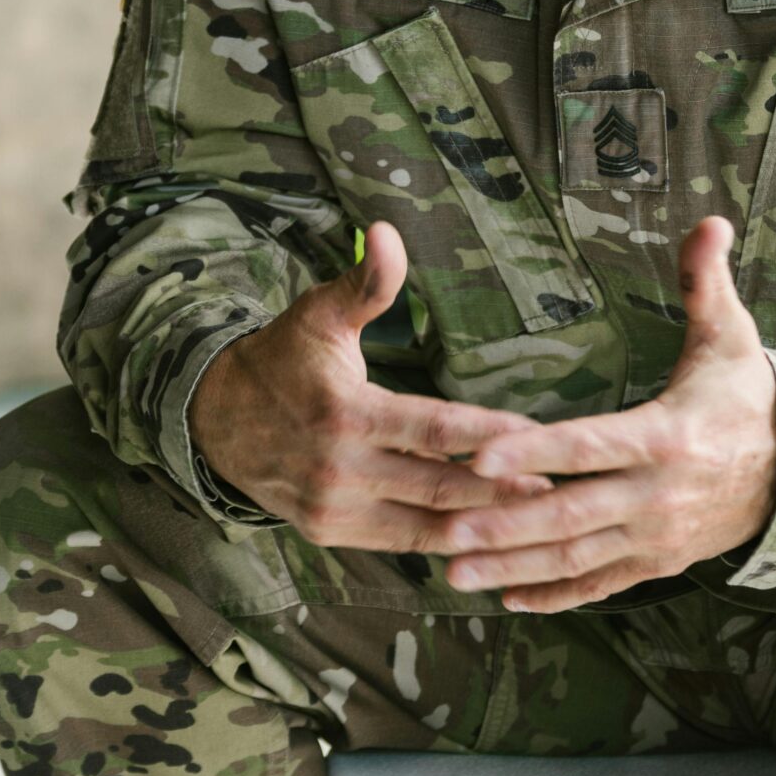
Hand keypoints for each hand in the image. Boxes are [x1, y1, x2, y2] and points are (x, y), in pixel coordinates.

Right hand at [191, 221, 553, 548]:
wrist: (213, 420)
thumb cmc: (281, 359)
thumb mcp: (319, 314)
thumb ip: (366, 283)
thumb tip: (388, 232)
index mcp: (345, 414)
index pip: (432, 429)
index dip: (487, 435)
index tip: (538, 436)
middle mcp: (340, 469)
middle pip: (439, 486)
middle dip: (502, 489)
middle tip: (562, 486)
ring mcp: (334, 509)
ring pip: (426, 525)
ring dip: (485, 525)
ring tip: (542, 518)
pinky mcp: (329, 533)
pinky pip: (400, 543)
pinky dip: (447, 543)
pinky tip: (493, 539)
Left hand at [444, 216, 775, 611]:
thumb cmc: (749, 395)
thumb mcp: (731, 335)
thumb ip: (706, 281)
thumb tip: (711, 220)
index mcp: (667, 435)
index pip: (590, 445)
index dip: (534, 454)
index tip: (478, 458)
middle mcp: (658, 494)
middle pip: (572, 514)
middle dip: (505, 526)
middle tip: (443, 532)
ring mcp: (657, 536)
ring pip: (577, 558)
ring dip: (513, 567)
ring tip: (452, 570)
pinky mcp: (659, 562)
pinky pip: (601, 585)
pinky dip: (554, 595)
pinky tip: (507, 599)